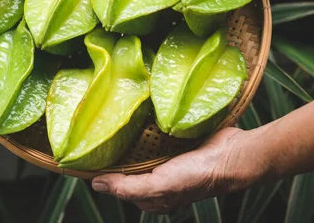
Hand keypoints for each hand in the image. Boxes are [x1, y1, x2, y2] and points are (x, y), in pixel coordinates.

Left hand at [91, 127, 265, 213]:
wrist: (232, 154)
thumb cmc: (196, 175)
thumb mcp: (159, 187)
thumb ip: (126, 187)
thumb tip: (95, 184)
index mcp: (150, 197)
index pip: (116, 184)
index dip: (99, 171)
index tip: (80, 154)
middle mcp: (155, 179)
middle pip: (124, 167)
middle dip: (111, 153)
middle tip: (94, 131)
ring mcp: (164, 160)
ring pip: (136, 150)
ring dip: (126, 138)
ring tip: (109, 120)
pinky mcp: (171, 142)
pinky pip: (150, 136)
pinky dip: (142, 128)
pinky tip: (133, 117)